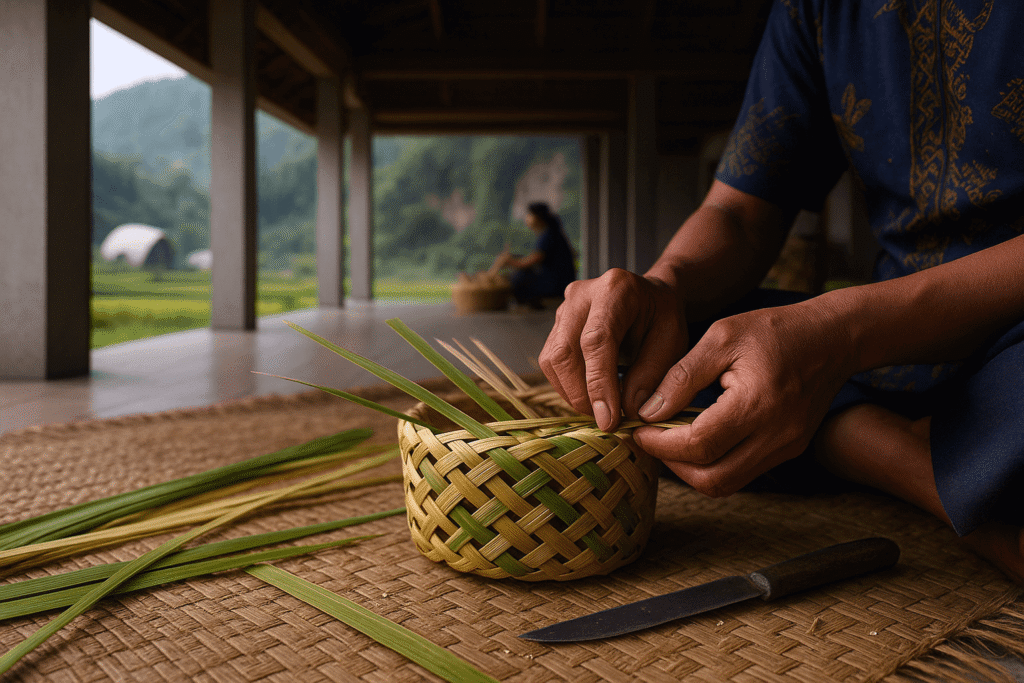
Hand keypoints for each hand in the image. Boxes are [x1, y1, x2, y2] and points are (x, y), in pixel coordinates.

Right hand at [539, 268, 687, 430]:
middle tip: (606, 421)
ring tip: (601, 409)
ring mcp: (564, 309)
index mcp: (615, 290)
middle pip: (565, 352)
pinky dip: (568, 386)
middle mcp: (581, 295)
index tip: (609, 420)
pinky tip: (591, 395)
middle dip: (581, 395)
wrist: (649, 296)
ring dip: (573, 394)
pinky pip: (551, 363)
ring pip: (552, 361)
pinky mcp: (556, 326)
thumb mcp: (671, 343)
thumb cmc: (662, 318)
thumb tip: (627, 411)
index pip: (596, 341)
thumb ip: (651, 375)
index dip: (599, 384)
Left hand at [633, 298, 855, 496]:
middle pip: (713, 479)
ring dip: (692, 469)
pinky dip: (714, 462)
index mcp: (758, 403)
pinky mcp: (789, 450)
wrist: (833, 337)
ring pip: (727, 483)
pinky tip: (699, 436)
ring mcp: (787, 448)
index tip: (637, 428)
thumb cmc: (774, 330)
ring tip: (670, 440)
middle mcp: (777, 435)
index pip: (699, 445)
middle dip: (672, 465)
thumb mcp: (721, 337)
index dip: (660, 444)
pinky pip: (743, 472)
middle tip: (650, 439)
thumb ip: (682, 377)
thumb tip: (648, 412)